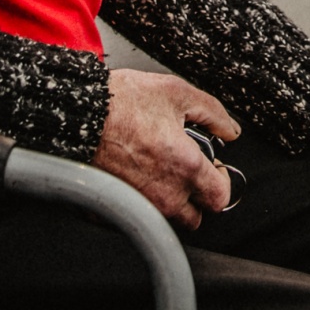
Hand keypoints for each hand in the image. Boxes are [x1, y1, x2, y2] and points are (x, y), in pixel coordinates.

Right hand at [93, 70, 238, 228]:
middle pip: (196, 216)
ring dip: (172, 199)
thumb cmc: (122, 103)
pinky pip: (141, 211)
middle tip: (187, 169)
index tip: (212, 166)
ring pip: (169, 216)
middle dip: (197, 196)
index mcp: (186, 167)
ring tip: (160, 168)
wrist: (78, 114)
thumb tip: (230, 130)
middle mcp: (166, 194)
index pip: (221, 196)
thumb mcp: (177, 93)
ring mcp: (141, 203)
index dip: (221, 181)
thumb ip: (213, 113)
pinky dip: (143, 198)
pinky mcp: (119, 206)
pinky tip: (137, 172)